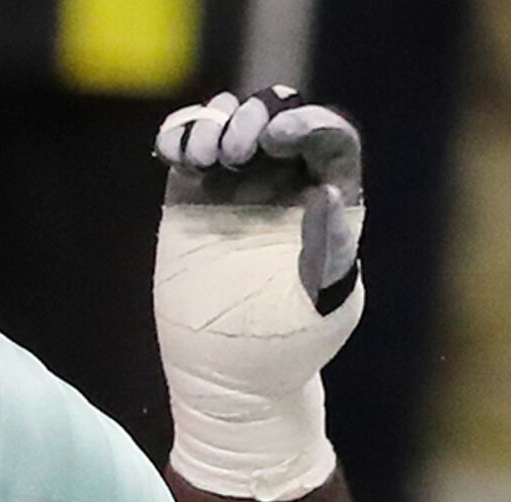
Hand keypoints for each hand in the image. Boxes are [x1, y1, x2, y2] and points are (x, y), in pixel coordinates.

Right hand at [154, 89, 365, 499]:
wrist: (230, 378)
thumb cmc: (287, 347)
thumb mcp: (322, 304)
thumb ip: (331, 249)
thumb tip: (329, 190)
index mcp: (332, 201)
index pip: (328, 137)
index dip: (306, 124)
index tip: (277, 140)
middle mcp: (286, 184)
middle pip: (278, 113)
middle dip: (256, 115)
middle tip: (237, 152)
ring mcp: (237, 185)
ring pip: (231, 118)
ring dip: (216, 121)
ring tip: (204, 160)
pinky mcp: (192, 195)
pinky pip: (187, 142)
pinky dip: (181, 132)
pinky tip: (179, 156)